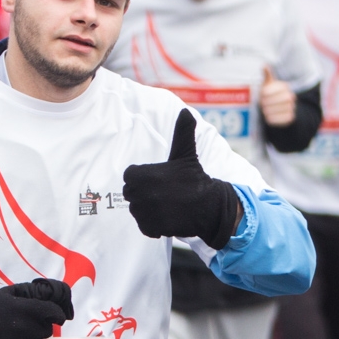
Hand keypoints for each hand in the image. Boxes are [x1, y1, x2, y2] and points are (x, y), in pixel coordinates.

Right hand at [0, 279, 73, 338]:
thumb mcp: (7, 294)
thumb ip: (26, 294)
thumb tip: (42, 294)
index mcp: (32, 309)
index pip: (56, 314)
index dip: (56, 316)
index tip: (54, 318)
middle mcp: (34, 327)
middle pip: (47, 329)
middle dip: (39, 327)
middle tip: (24, 326)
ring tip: (17, 338)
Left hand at [122, 109, 242, 249]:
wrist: (209, 206)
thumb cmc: (194, 178)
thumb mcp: (185, 153)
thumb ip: (182, 132)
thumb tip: (186, 111)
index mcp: (140, 174)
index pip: (130, 177)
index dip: (145, 178)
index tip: (160, 180)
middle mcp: (139, 193)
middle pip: (132, 194)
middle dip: (145, 194)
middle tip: (165, 193)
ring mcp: (144, 212)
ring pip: (138, 211)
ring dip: (150, 210)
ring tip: (168, 205)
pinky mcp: (151, 228)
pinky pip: (145, 226)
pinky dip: (154, 225)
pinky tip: (168, 217)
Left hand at [258, 67, 295, 126]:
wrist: (280, 108)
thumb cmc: (271, 94)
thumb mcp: (268, 84)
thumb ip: (267, 75)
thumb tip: (264, 65)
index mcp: (284, 87)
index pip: (266, 92)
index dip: (262, 94)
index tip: (262, 95)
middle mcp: (290, 96)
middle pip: (269, 102)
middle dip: (263, 104)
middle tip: (262, 104)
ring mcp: (291, 107)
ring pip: (272, 111)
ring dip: (266, 112)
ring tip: (265, 110)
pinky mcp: (290, 117)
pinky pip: (277, 120)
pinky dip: (271, 119)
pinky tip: (269, 116)